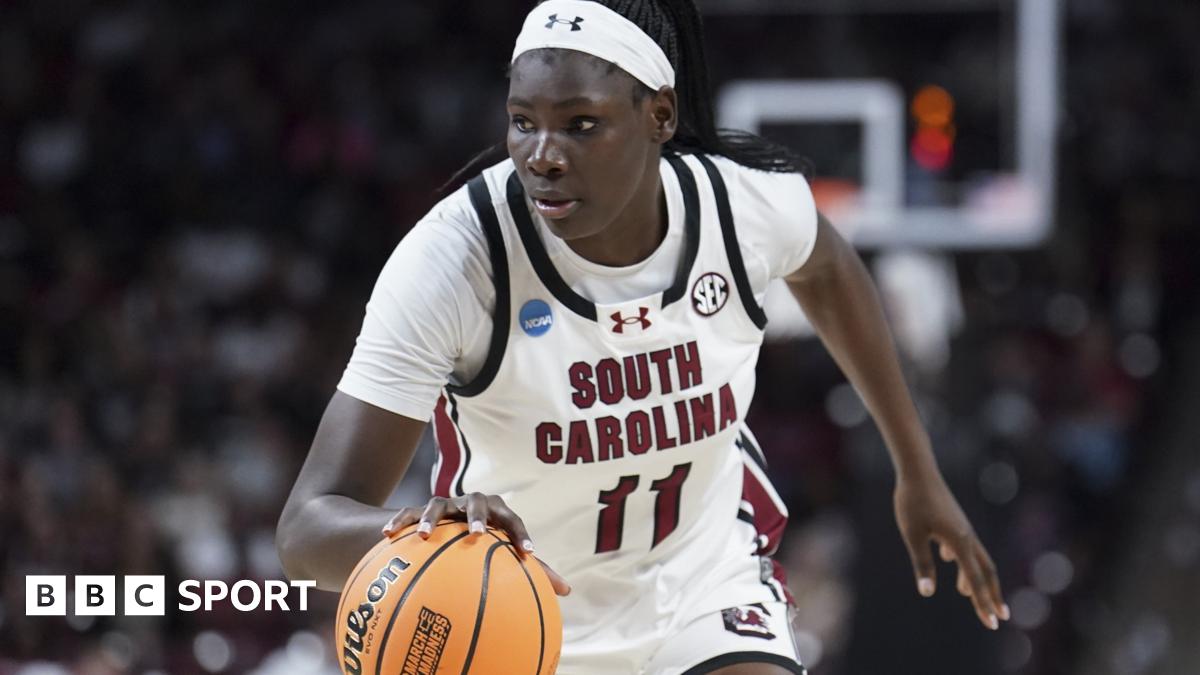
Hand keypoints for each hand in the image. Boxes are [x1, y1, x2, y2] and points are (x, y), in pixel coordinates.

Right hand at [381, 493, 570, 595]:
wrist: (444, 524)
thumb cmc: (484, 543)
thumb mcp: (504, 554)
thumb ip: (533, 571)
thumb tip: (567, 591)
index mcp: (496, 513)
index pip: (512, 518)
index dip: (520, 532)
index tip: (529, 552)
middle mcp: (470, 504)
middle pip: (477, 500)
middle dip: (478, 515)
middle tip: (478, 533)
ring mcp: (444, 506)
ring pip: (438, 504)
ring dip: (432, 517)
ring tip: (425, 535)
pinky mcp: (419, 511)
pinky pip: (407, 513)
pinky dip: (399, 521)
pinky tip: (387, 535)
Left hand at [894, 473, 1008, 629]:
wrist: (918, 472)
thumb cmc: (912, 502)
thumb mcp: (913, 535)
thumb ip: (922, 564)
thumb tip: (927, 592)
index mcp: (960, 542)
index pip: (975, 581)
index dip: (983, 604)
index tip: (992, 624)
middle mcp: (967, 537)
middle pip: (986, 572)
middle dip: (991, 596)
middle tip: (999, 617)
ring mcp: (963, 528)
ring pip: (976, 559)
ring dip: (976, 579)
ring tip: (969, 596)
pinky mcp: (955, 522)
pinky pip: (963, 545)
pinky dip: (962, 559)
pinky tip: (950, 561)